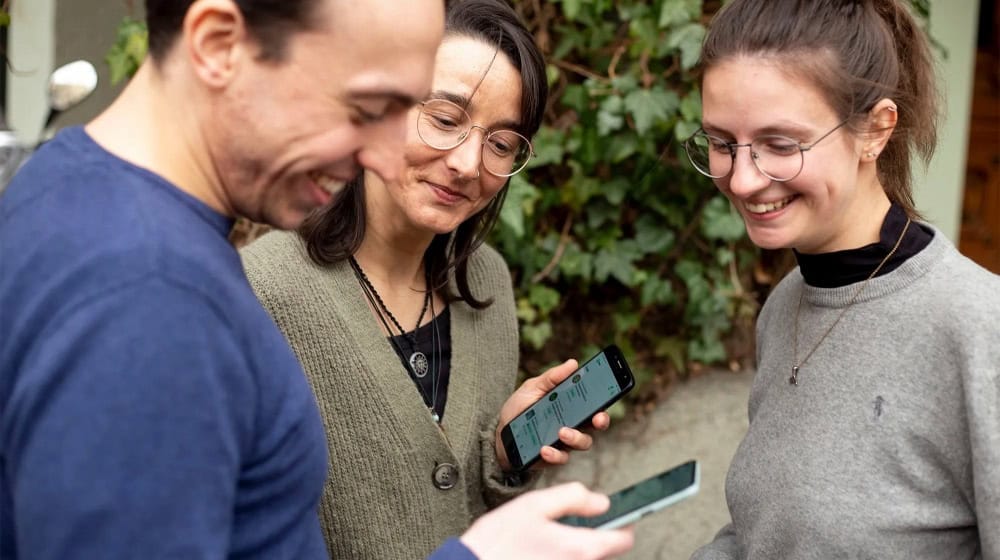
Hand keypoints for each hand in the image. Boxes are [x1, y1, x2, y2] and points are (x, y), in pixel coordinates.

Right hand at [460, 482, 633, 559]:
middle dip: (597, 536)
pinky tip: (540, 550)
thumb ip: (573, 498)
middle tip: (573, 523)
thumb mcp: (535, 505)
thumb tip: (601, 502)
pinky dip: (563, 557)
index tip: (621, 515)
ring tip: (549, 538)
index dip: (625, 524)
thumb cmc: (499, 540)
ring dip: (577, 548)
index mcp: (580, 548)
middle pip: (604, 552)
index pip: (623, 540)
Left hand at [494, 359, 611, 470]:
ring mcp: (565, 442)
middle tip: (597, 418)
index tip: (609, 391)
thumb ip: (551, 378)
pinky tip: (544, 448)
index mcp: (571, 404)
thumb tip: (573, 363)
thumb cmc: (519, 409)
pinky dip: (554, 454)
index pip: (593, 401)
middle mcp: (573, 423)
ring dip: (576, 437)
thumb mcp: (532, 388)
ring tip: (561, 432)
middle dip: (601, 420)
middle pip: (596, 423)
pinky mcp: (553, 457)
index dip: (605, 396)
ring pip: (583, 442)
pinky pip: (561, 458)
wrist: (499, 434)